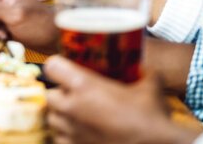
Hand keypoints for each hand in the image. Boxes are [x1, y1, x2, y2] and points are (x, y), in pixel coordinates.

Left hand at [44, 56, 201, 143]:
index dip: (57, 66)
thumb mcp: (150, 86)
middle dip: (60, 94)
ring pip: (52, 119)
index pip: (51, 67)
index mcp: (83, 86)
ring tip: (78, 116)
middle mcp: (72, 107)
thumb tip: (144, 67)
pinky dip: (67, 136)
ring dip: (62, 116)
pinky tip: (83, 134)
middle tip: (75, 95)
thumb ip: (142, 73)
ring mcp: (72, 131)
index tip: (65, 68)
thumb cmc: (152, 117)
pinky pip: (60, 140)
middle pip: (49, 95)